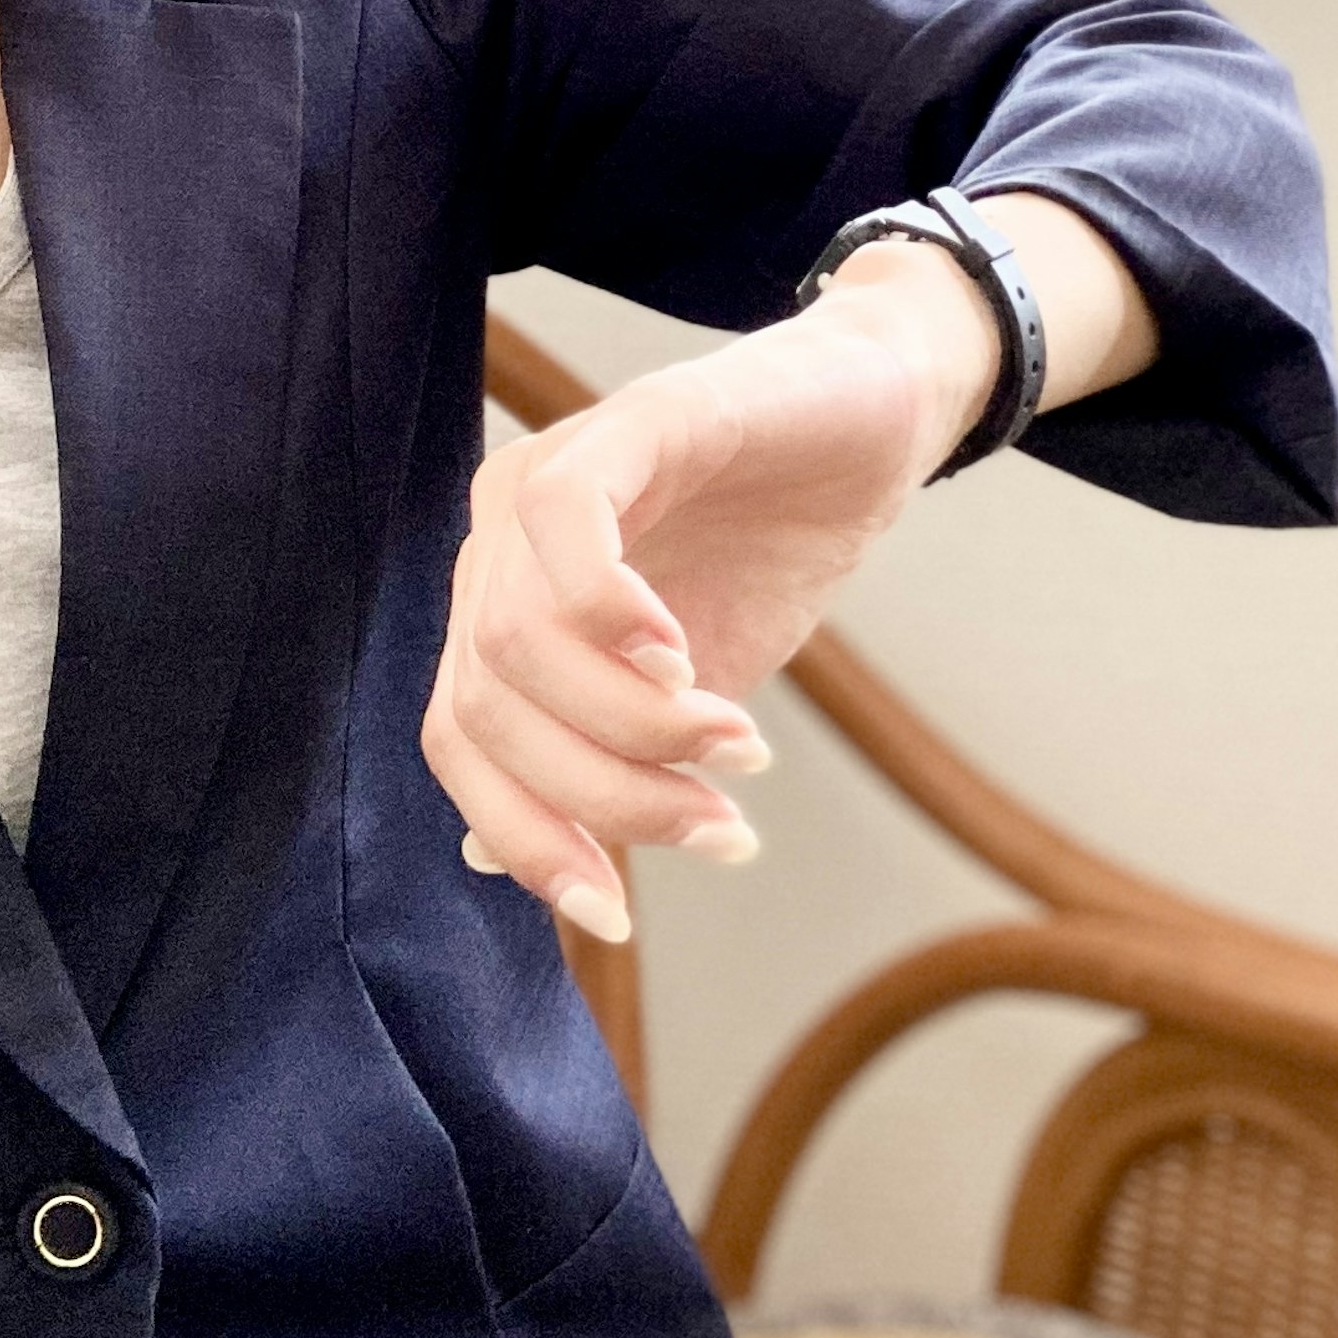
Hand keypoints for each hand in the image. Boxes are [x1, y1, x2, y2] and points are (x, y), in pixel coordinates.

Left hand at [427, 266, 978, 939]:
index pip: (461, 745)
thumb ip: (597, 760)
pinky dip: (610, 612)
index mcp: (500, 601)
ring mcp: (551, 470)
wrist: (877, 426)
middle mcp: (496, 537)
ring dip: (634, 727)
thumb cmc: (772, 552)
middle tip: (718, 825)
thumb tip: (481, 858)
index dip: (526, 842)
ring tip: (738, 750)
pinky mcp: (626, 420)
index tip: (617, 918)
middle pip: (487, 707)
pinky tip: (684, 660)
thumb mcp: (685, 694)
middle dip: (603, 797)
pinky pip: (564, 519)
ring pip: (515, 636)